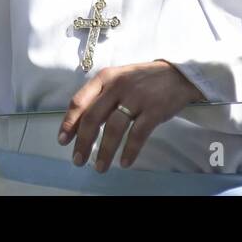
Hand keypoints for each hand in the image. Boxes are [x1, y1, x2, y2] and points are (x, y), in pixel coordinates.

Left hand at [58, 60, 204, 171]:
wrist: (178, 74)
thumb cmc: (143, 79)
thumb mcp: (118, 79)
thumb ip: (101, 96)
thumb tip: (80, 123)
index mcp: (105, 77)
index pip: (80, 101)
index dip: (69, 123)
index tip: (63, 140)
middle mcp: (118, 86)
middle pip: (93, 117)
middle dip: (83, 142)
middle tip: (77, 160)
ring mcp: (137, 97)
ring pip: (114, 128)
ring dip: (104, 151)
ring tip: (99, 167)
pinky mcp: (154, 110)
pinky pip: (138, 134)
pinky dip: (129, 151)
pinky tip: (124, 162)